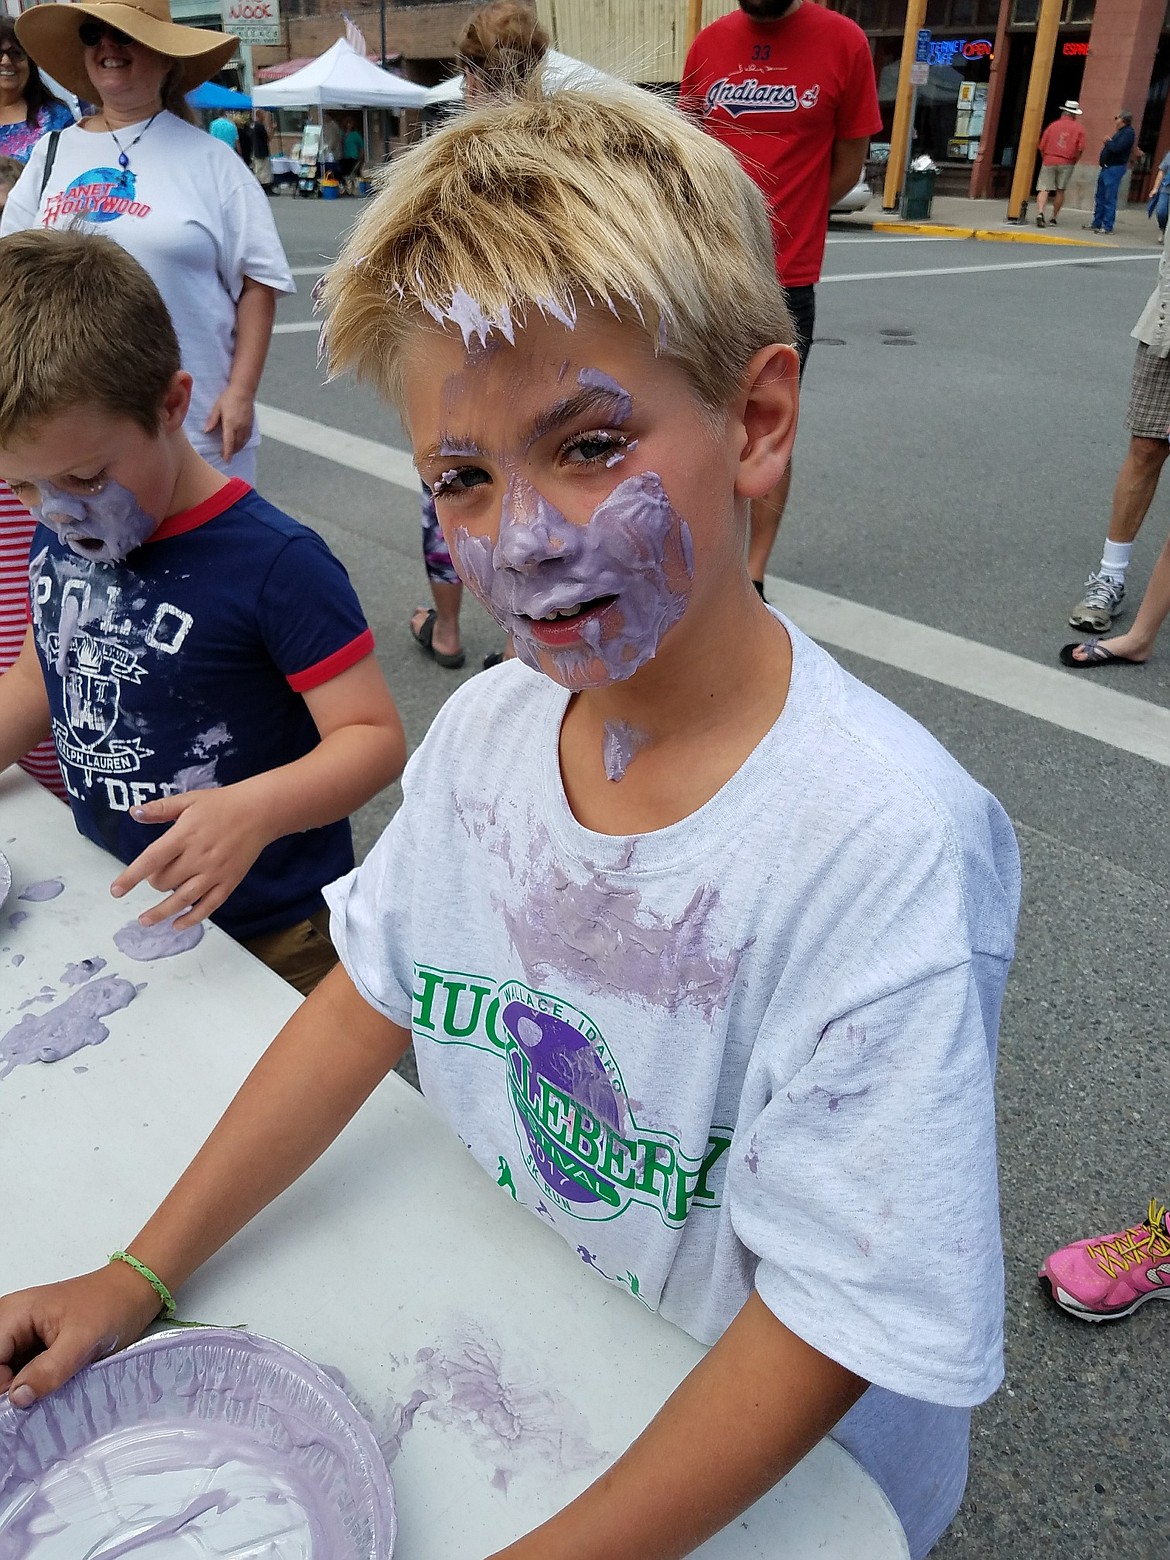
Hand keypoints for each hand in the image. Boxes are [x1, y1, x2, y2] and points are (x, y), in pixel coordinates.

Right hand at [0, 1265, 164, 1408]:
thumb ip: (49, 1370)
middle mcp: (11, 1322)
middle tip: (36, 1400)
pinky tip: (48, 1390)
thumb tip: (17, 1398)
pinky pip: (19, 1371)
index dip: (2, 1386)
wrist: (134, 1292)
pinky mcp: (33, 1345)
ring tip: (47, 1393)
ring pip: (6, 1373)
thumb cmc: (112, 1305)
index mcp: (14, 1313)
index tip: (24, 1404)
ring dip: (21, 1388)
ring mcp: (21, 1334)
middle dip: (9, 1388)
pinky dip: (30, 1385)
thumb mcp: (82, 1340)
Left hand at [110, 785, 270, 927]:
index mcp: (184, 835)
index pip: (151, 860)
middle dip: (153, 883)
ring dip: (161, 913)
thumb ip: (160, 808)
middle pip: (165, 882)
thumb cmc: (221, 805)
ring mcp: (214, 872)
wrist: (259, 812)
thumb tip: (133, 812)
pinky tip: (177, 924)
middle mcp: (198, 857)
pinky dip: (192, 918)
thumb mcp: (188, 800)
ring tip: (145, 921)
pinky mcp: (229, 882)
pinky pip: (208, 906)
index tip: (116, 890)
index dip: (131, 877)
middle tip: (154, 877)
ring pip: (182, 899)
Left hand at [203, 383, 255, 461]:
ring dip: (237, 448)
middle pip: (236, 445)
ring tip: (231, 451)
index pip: (229, 443)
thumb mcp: (217, 408)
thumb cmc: (229, 397)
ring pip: (243, 443)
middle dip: (231, 452)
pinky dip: (242, 443)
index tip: (226, 461)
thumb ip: (212, 420)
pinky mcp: (251, 425)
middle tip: (225, 456)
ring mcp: (247, 427)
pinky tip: (239, 442)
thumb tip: (206, 431)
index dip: (227, 453)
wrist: (244, 390)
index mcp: (231, 424)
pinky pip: (247, 438)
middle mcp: (240, 427)